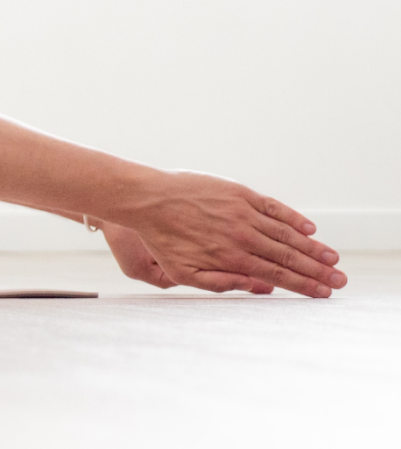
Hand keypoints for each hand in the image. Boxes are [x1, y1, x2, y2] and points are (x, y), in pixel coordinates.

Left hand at [103, 171, 344, 297]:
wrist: (147, 200)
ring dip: (313, 248)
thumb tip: (259, 288)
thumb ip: (221, 283)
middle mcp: (241, 236)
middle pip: (288, 257)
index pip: (276, 275)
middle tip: (340, 282)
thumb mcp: (182, 272)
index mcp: (230, 258)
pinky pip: (273, 207)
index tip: (323, 294)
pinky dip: (294, 218)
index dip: (303, 286)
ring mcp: (243, 213)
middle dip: (318, 272)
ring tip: (333, 259)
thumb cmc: (161, 239)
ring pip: (286, 233)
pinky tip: (310, 229)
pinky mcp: (240, 193)